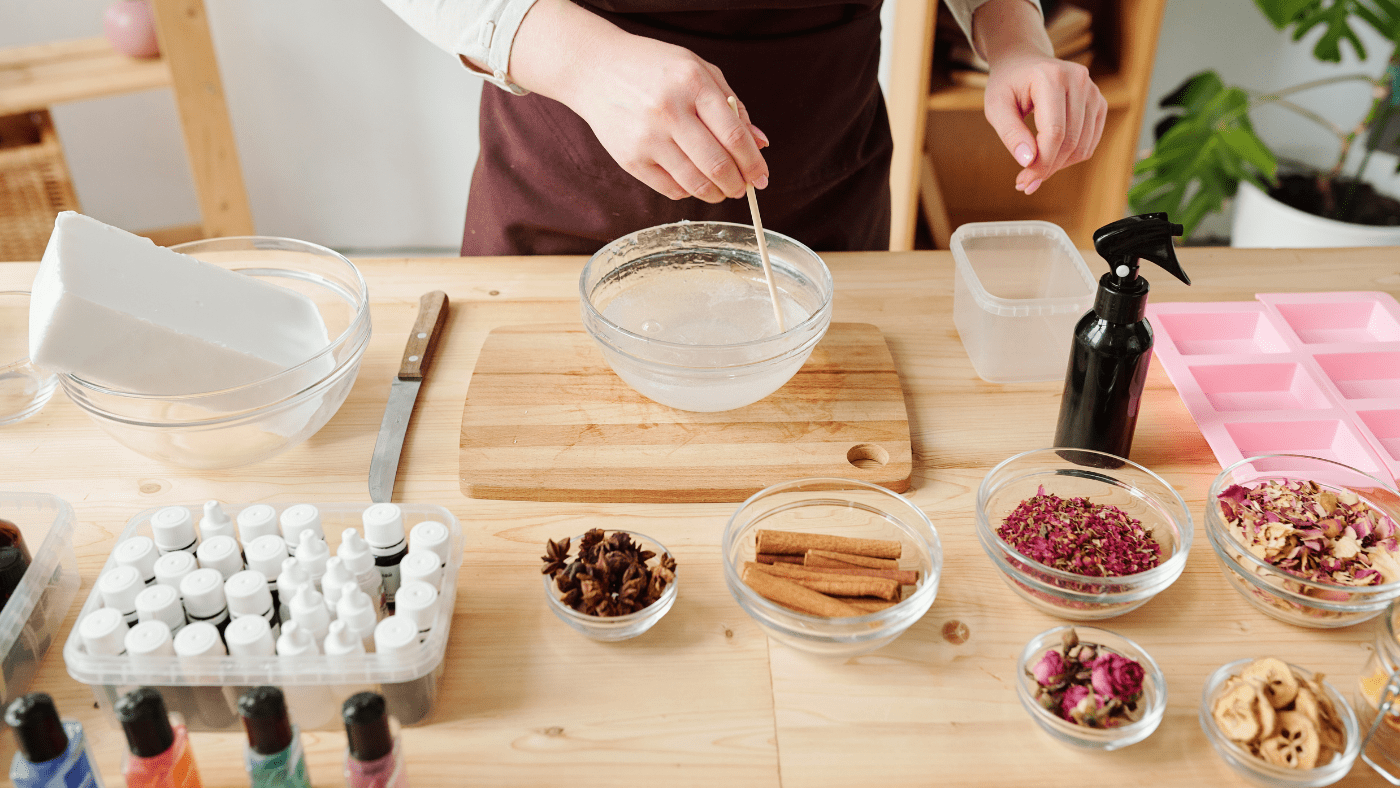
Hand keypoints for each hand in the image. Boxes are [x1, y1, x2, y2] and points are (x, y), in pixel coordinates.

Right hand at [507, 0, 768, 202]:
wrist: (595, 69)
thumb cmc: (653, 68)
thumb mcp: (698, 70)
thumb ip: (733, 105)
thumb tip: (760, 144)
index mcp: (693, 84)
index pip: (734, 136)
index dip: (753, 163)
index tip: (762, 178)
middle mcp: (669, 110)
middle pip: (717, 165)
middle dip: (738, 184)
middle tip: (743, 188)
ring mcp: (647, 137)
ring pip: (695, 183)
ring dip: (716, 194)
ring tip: (722, 191)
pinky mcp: (630, 159)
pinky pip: (670, 189)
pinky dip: (689, 192)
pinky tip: (694, 183)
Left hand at [984, 54, 1105, 194]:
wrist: (1024, 62)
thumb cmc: (1007, 85)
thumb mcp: (996, 107)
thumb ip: (1011, 133)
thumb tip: (1027, 162)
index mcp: (1052, 77)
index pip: (1054, 131)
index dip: (1041, 162)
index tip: (1023, 181)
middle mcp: (1079, 80)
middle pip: (1070, 141)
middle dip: (1047, 168)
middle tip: (1025, 183)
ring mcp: (1093, 91)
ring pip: (1083, 146)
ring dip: (1058, 166)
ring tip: (1034, 170)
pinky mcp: (1099, 103)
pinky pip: (1089, 142)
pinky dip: (1070, 157)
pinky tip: (1049, 158)